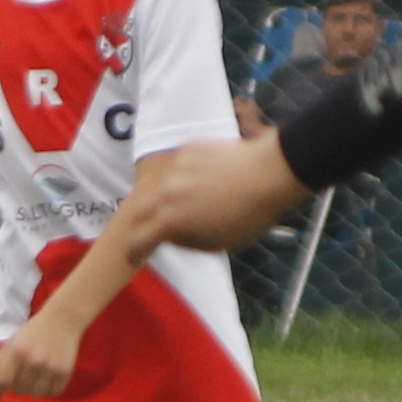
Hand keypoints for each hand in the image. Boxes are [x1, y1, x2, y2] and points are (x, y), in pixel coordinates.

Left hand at [0, 305, 82, 400]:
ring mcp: (49, 368)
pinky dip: (49, 390)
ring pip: (36, 394)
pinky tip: (48, 379)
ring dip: (33, 389)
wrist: (62, 320)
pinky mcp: (64, 372)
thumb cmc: (33, 332)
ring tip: (36, 378)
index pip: (4, 381)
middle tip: (22, 378)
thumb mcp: (12, 343)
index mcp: (16, 352)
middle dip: (17, 386)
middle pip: (19, 390)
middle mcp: (32, 361)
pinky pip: (53, 393)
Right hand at [113, 131, 313, 252]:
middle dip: (141, 222)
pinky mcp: (188, 148)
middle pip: (141, 209)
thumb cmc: (249, 215)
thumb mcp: (218, 242)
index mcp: (171, 220)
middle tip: (147, 229)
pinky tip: (209, 178)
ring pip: (162, 184)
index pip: (139, 238)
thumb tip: (171, 236)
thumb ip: (187, 241)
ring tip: (190, 202)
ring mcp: (176, 167)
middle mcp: (166, 191)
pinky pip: (180, 165)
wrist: (269, 175)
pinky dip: (187, 174)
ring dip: (168, 196)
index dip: (133, 249)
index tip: (132, 253)